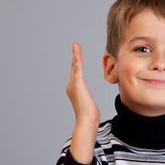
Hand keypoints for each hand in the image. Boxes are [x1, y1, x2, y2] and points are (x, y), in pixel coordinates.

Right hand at [66, 43, 100, 163]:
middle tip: (75, 46)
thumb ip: (89, 102)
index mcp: (75, 90)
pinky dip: (77, 58)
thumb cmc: (90, 115)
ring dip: (75, 54)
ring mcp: (74, 83)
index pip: (76, 74)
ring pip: (75, 65)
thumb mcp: (90, 106)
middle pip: (74, 67)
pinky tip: (78, 52)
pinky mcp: (77, 82)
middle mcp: (72, 85)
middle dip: (75, 56)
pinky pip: (77, 67)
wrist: (87, 119)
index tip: (78, 57)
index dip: (77, 64)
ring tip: (76, 45)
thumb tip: (92, 108)